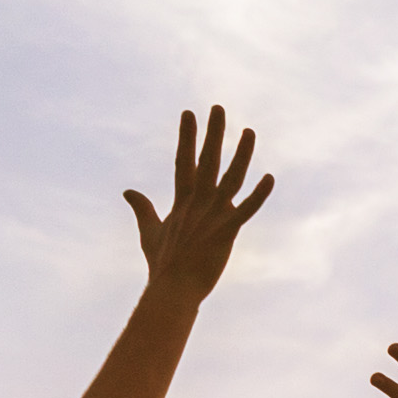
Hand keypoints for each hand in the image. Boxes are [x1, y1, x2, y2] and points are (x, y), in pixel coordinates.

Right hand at [126, 104, 275, 301]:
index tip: (189, 113)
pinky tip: (270, 178)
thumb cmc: (163, 264)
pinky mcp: (226, 231)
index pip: (184, 161)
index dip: (187, 136)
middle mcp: (198, 203)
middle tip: (218, 107)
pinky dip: (258, 195)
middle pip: (207, 161)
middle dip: (213, 134)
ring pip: (231, 179)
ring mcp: (212, 216)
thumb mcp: (149, 231)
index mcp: (182, 201)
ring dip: (241, 155)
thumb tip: (128, 191)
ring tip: (249, 131)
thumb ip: (142, 209)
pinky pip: (246, 210)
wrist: (172, 290)